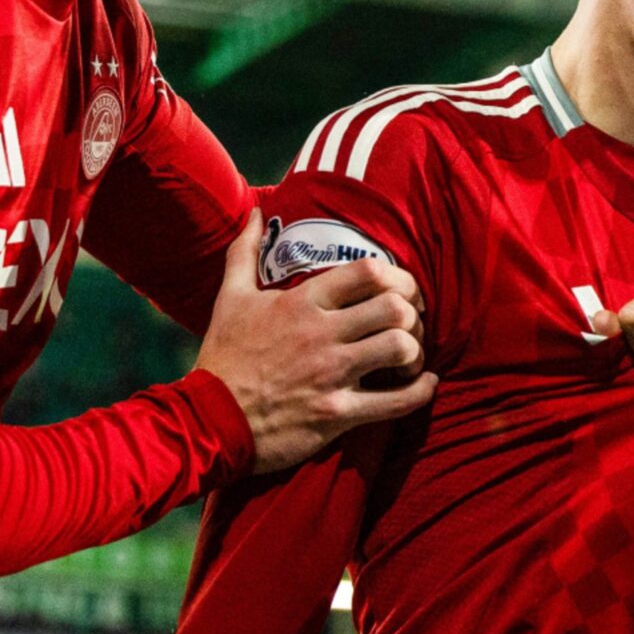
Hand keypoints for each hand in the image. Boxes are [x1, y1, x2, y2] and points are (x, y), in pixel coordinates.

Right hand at [196, 211, 438, 472]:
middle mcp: (320, 334)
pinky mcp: (337, 414)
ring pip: (400, 348)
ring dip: (416, 351)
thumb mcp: (230, 299)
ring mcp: (331, 375)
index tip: (400, 290)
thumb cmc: (224, 358)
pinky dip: (421, 392)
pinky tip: (426, 385)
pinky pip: (396, 401)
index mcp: (301, 302)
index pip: (368, 272)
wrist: (208, 420)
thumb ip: (244, 253)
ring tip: (410, 356)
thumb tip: (254, 213)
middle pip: (395, 308)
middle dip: (414, 313)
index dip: (398, 277)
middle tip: (411, 323)